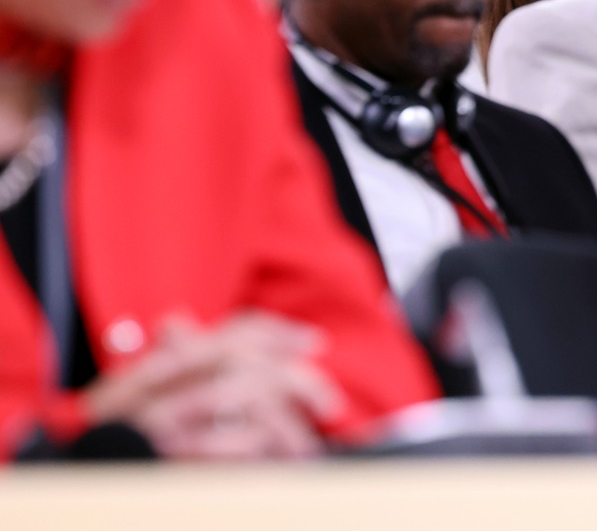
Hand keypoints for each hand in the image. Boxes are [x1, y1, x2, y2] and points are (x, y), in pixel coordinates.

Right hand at [83, 312, 340, 460]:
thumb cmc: (103, 435)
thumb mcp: (127, 392)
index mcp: (157, 365)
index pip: (229, 333)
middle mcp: (162, 387)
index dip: (276, 332)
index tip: (312, 340)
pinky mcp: (169, 459)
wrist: (70, 474)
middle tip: (327, 400)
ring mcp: (164, 423)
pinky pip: (229, 447)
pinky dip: (259, 454)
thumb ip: (164, 359)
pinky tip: (276, 465)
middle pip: (247, 363)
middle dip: (296, 380)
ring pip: (245, 406)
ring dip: (285, 428)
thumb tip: (177, 322)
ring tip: (306, 447)